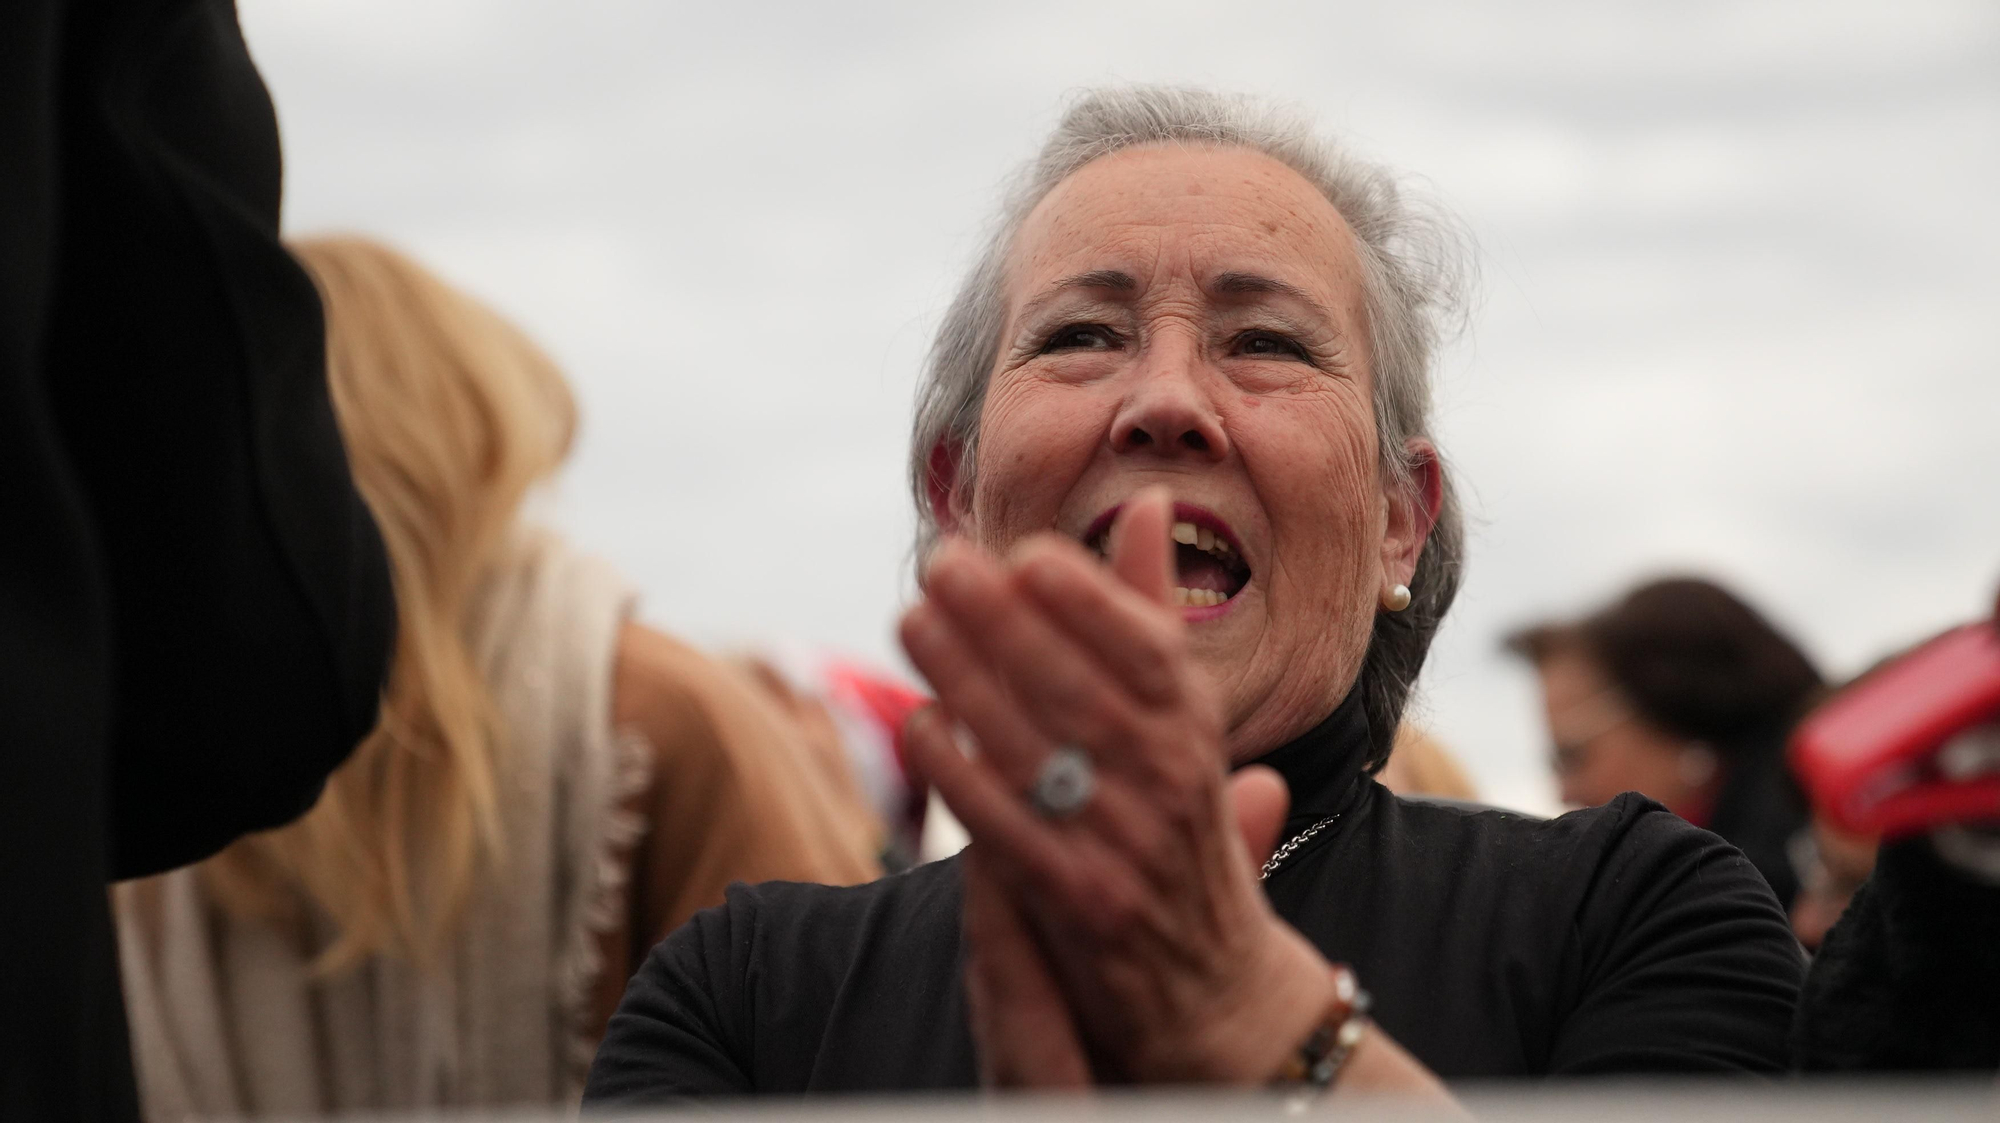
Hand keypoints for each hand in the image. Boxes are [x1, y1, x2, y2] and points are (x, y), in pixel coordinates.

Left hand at [900, 488, 1335, 1081]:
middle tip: (940, 565)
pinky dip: (962, 774)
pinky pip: (1009, 829)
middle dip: (1006, 621)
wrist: (1214, 992)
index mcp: (1198, 731)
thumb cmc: (1182, 832)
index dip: (1088, 598)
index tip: (1023, 552)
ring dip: (968, 679)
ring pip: (1038, 748)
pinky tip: (918, 725)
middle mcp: (1170, 782)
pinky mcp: (1079, 903)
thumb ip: (1155, 615)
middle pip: (1080, 687)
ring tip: (912, 621)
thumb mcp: (1186, 720)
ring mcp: (1125, 845)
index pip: (1148, 649)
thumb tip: (1151, 502)